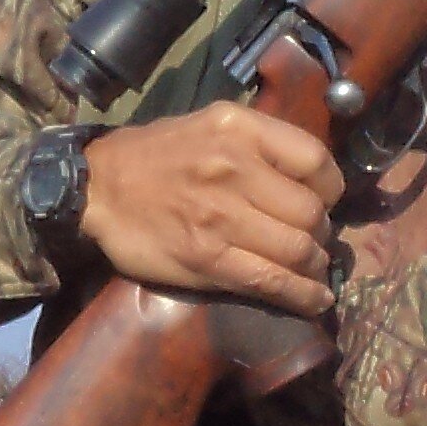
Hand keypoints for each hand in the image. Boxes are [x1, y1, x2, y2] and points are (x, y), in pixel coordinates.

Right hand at [77, 105, 344, 316]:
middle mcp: (235, 168)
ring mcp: (221, 216)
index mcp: (240, 130)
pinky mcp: (207, 259)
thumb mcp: (211, 125)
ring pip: (297, 249)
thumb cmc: (157, 156)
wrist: (96, 187)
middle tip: (314, 241)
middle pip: (311, 211)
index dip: (331, 189)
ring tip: (313, 270)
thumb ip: (259, 143)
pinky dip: (302, 295)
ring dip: (314, 266)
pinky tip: (315, 300)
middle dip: (321, 232)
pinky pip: (270, 280)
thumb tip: (311, 177)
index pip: (315, 161)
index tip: (324, 202)